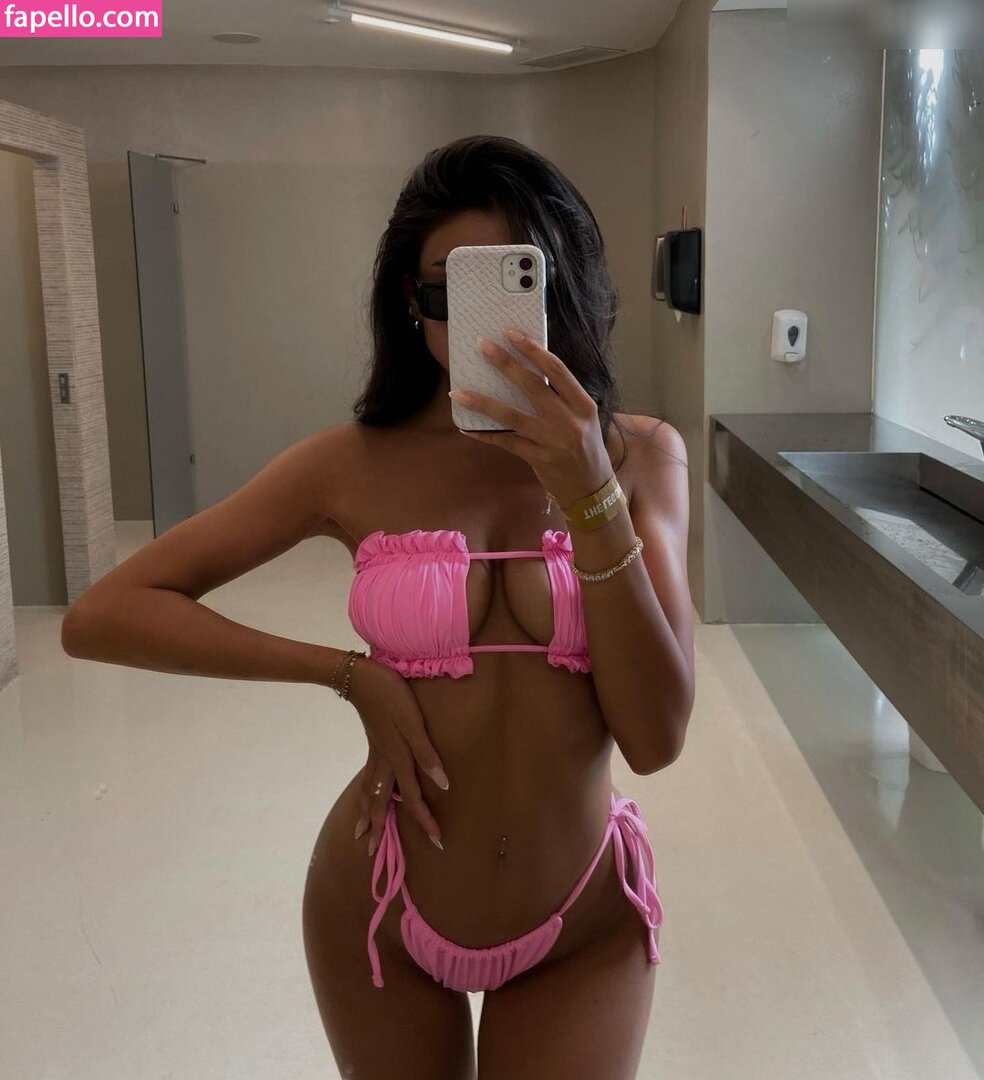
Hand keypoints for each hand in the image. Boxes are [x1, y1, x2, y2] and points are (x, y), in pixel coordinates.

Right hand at [345, 656, 448, 855]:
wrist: (359, 677)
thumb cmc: (391, 696)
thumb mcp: (413, 723)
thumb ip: (427, 754)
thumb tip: (443, 785)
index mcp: (398, 760)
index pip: (412, 799)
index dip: (425, 821)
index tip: (437, 843)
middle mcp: (384, 763)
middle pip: (381, 803)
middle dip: (380, 828)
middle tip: (374, 854)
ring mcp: (376, 754)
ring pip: (370, 792)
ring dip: (367, 813)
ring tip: (360, 832)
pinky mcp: (373, 743)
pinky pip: (368, 778)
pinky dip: (365, 792)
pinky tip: (366, 793)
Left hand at [448, 327, 612, 506]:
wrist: (592, 489)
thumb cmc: (586, 447)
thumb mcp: (583, 418)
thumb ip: (562, 396)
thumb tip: (527, 370)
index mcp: (583, 404)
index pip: (556, 369)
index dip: (532, 349)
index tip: (511, 332)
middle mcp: (568, 420)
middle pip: (532, 386)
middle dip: (505, 363)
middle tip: (482, 345)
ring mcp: (552, 441)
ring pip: (512, 416)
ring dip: (482, 402)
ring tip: (458, 392)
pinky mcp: (538, 459)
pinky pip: (506, 442)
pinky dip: (485, 435)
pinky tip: (467, 427)